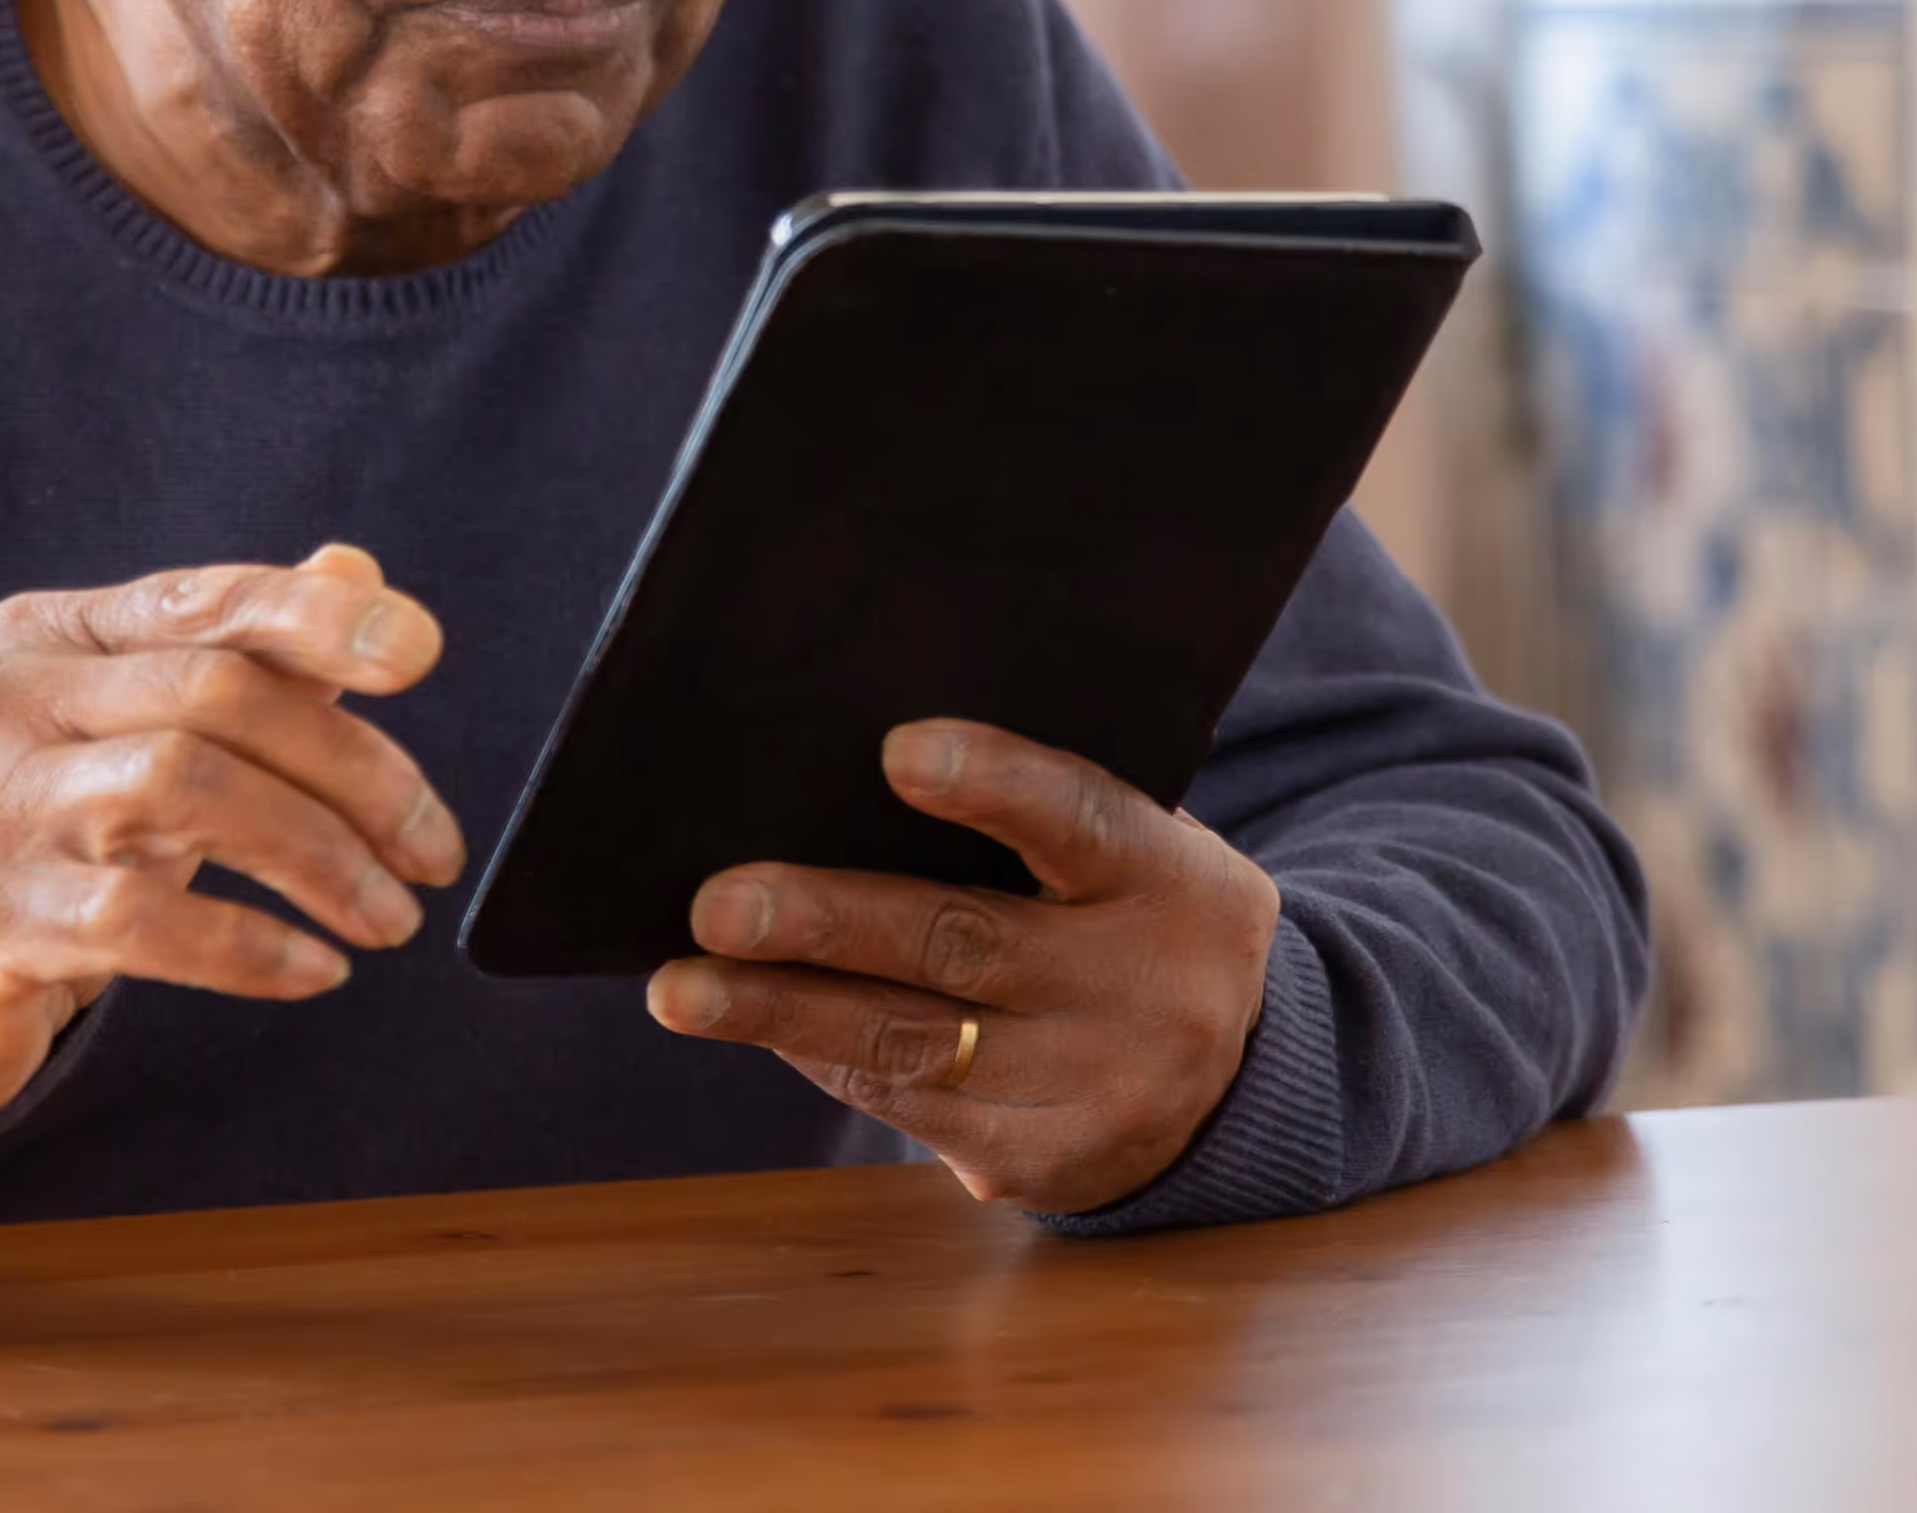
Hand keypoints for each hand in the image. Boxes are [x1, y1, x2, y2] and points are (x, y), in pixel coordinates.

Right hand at [0, 543, 463, 1114]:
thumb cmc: (45, 832)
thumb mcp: (129, 731)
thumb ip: (238, 652)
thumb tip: (357, 570)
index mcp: (47, 637)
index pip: (204, 602)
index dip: (319, 618)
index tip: (421, 652)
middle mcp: (8, 704)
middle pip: (216, 696)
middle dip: (352, 770)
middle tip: (434, 849)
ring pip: (185, 790)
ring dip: (320, 857)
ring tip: (391, 917)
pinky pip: (141, 920)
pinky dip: (248, 946)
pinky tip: (316, 970)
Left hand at [643, 719, 1282, 1214]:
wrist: (1233, 1078)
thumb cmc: (1130, 911)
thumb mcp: (1132, 848)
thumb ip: (1031, 814)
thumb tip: (845, 773)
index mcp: (1170, 879)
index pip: (1081, 819)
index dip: (994, 785)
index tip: (897, 751)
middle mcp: (1143, 990)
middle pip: (968, 945)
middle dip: (832, 924)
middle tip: (721, 903)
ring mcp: (1093, 1091)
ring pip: (913, 1044)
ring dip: (782, 1013)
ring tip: (682, 988)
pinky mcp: (1038, 1164)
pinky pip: (904, 1103)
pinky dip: (816, 1055)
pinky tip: (745, 1019)